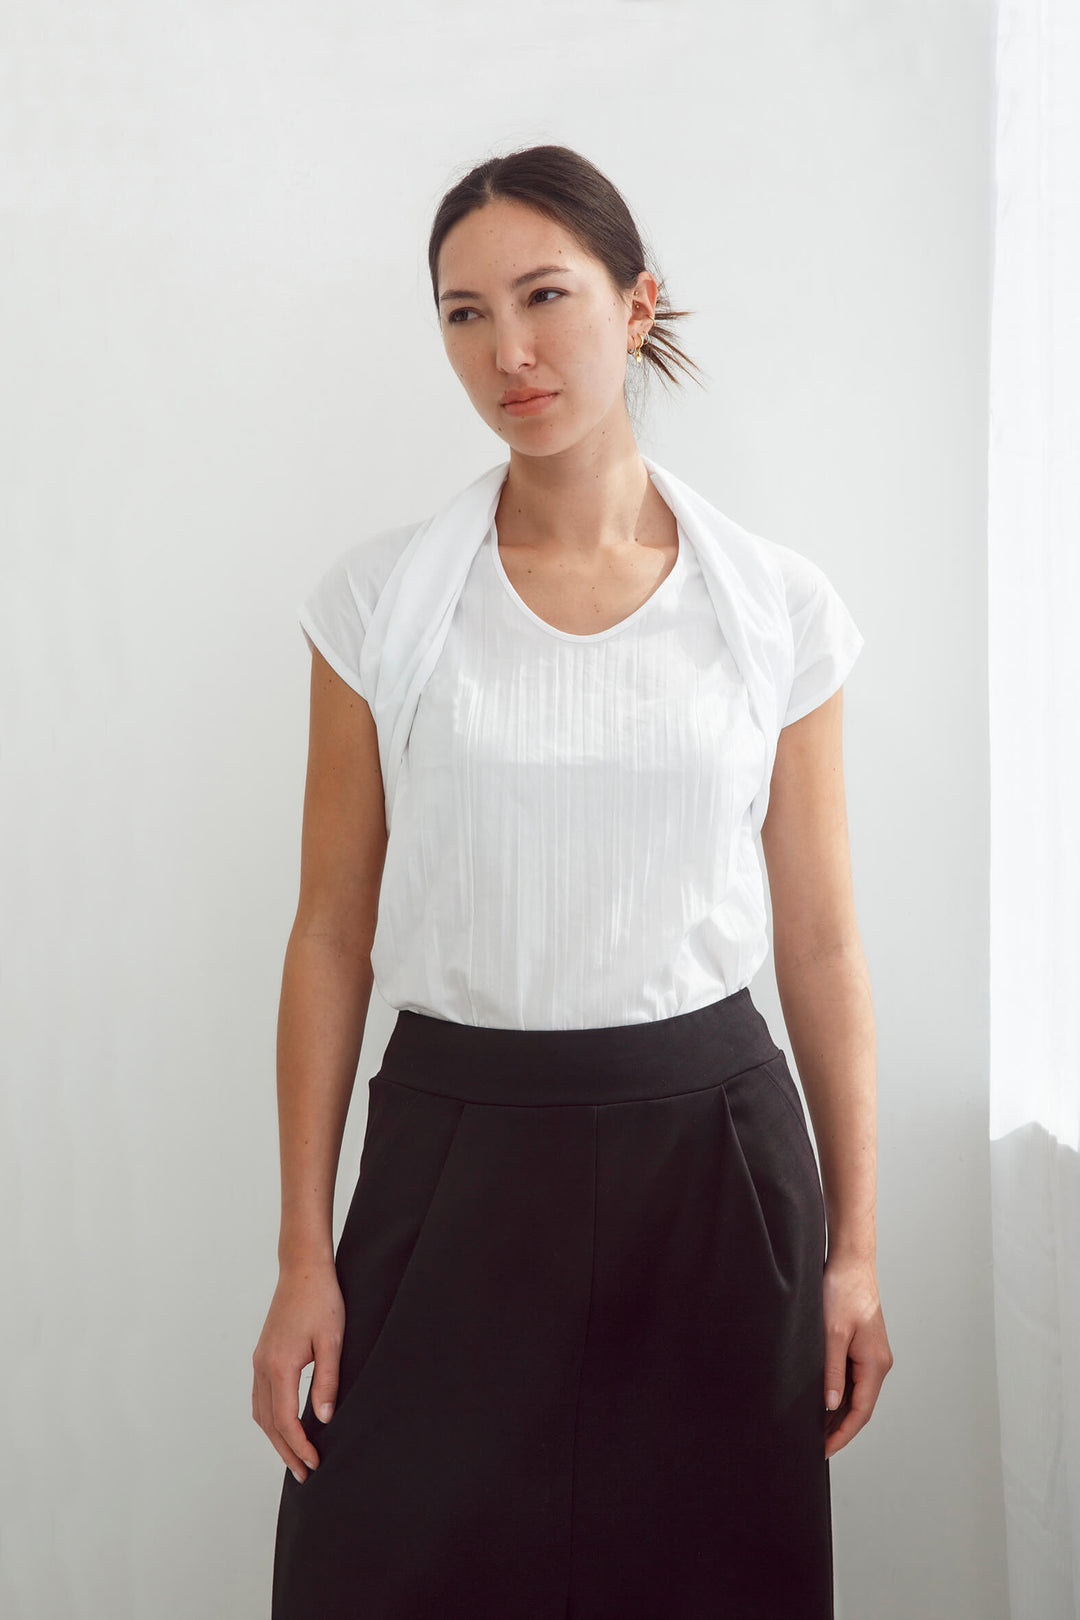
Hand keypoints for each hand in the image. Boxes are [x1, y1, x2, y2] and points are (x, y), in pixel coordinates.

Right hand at [252, 1257, 345, 1482]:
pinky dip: (270, 1418)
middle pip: (269, 1423)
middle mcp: (263, 1367)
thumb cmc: (321, 1300)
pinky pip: (260, 1397)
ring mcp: (259, 1361)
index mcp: (279, 1366)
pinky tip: (282, 1424)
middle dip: (286, 1451)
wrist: (303, 1269)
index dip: (299, 1447)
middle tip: (305, 1474)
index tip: (315, 1464)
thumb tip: (323, 1419)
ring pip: (261, 1412)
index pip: (286, 1421)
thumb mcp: (332, 1341)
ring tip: (294, 1456)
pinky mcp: (262, 1354)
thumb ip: (327, 1380)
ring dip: (275, 1438)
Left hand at [821, 1253, 892, 1460]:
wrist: (851, 1262)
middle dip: (839, 1428)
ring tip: (815, 1429)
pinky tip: (823, 1401)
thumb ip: (832, 1371)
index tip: (823, 1450)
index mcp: (875, 1364)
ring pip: (856, 1394)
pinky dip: (840, 1394)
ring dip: (838, 1413)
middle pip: (860, 1407)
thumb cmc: (842, 1291)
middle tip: (814, 1445)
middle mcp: (879, 1363)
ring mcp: (873, 1356)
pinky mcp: (864, 1347)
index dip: (842, 1434)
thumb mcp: (831, 1332)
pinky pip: (853, 1379)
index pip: (861, 1412)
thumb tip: (830, 1405)